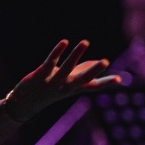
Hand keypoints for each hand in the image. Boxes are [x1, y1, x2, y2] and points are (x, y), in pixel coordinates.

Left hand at [4, 39, 121, 122]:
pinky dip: (57, 52)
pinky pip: (50, 62)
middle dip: (94, 70)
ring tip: (85, 42)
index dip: (106, 83)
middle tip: (106, 61)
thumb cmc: (50, 90)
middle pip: (82, 79)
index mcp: (74, 89)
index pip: (93, 86)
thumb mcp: (68, 82)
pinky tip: (64, 42)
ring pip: (67, 68)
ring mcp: (53, 82)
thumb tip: (97, 63)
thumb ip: (82, 71)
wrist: (25, 103)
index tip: (119, 79)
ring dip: (76, 54)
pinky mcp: (40, 75)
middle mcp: (66, 87)